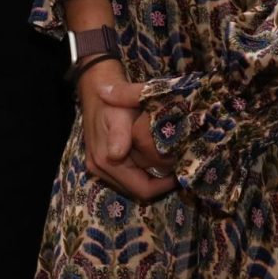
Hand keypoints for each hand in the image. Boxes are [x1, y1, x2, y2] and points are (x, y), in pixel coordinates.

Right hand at [87, 73, 175, 201]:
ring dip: (150, 176)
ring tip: (165, 161)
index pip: (142, 190)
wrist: (97, 88)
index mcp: (105, 161)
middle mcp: (99, 169)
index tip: (180, 172)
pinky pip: (126, 176)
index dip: (164, 186)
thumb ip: (119, 134)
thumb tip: (116, 155)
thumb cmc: (112, 100)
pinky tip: (150, 156)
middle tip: (175, 165)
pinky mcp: (101, 161)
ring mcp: (98, 167)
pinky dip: (140, 170)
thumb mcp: (119, 113)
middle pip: (137, 190)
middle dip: (158, 182)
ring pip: (133, 184)